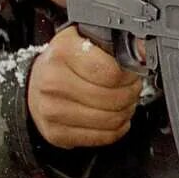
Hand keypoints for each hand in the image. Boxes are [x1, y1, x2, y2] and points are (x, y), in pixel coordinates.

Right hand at [27, 26, 142, 148]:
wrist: (35, 85)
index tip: (132, 72)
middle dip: (131, 93)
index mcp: (62, 53)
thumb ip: (115, 43)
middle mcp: (53, 82)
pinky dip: (116, 129)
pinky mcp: (58, 134)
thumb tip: (143, 48)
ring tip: (124, 101)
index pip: (110, 72)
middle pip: (113, 98)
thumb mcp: (85, 40)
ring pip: (111, 120)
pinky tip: (114, 117)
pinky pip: (103, 137)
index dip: (129, 74)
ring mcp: (53, 111)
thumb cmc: (65, 62)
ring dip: (126, 111)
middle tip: (131, 87)